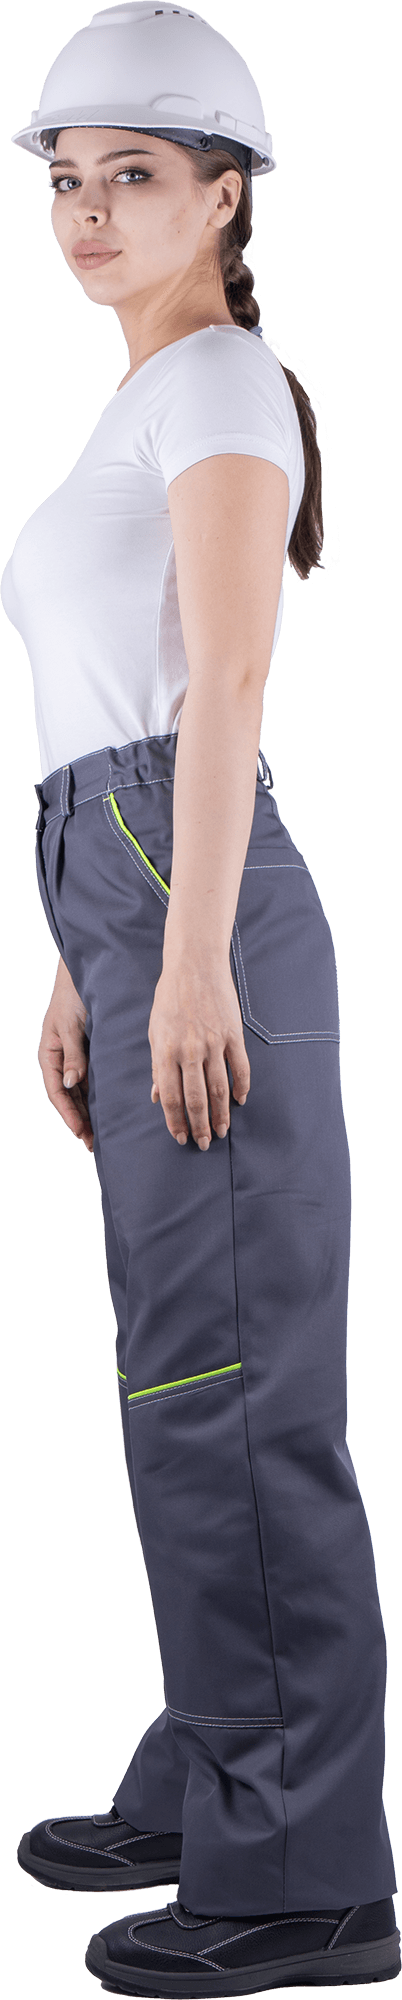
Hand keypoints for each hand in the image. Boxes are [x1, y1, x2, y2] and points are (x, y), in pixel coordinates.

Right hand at [37, 956, 93, 1151]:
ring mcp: (72, 1058)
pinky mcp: (85, 1054)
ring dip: (86, 1113)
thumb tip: (73, 1083)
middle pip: (67, 1097)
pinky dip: (94, 1097)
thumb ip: (73, 1054)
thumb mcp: (71, 1025)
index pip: (56, 1092)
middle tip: (91, 1143)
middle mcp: (59, 1060)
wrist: (82, 974)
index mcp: (49, 1054)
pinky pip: (89, 1081)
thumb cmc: (72, 996)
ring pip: (78, 1093)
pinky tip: (104, 1111)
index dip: (67, 1113)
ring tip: (98, 1135)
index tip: (80, 1131)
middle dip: (78, 1120)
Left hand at [148, 952, 249, 1148]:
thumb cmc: (170, 998)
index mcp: (165, 1050)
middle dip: (199, 1125)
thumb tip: (157, 1096)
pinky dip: (242, 1087)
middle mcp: (189, 1050)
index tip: (180, 1137)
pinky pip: (240, 1068)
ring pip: (219, 1088)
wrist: (194, 965)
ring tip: (221, 1130)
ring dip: (221, 1113)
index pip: (170, 1096)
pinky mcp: (232, 1034)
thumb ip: (158, 1065)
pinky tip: (240, 1101)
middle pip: (196, 1098)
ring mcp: (213, 1042)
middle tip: (204, 1143)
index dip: (175, 1121)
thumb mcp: (155, 1031)